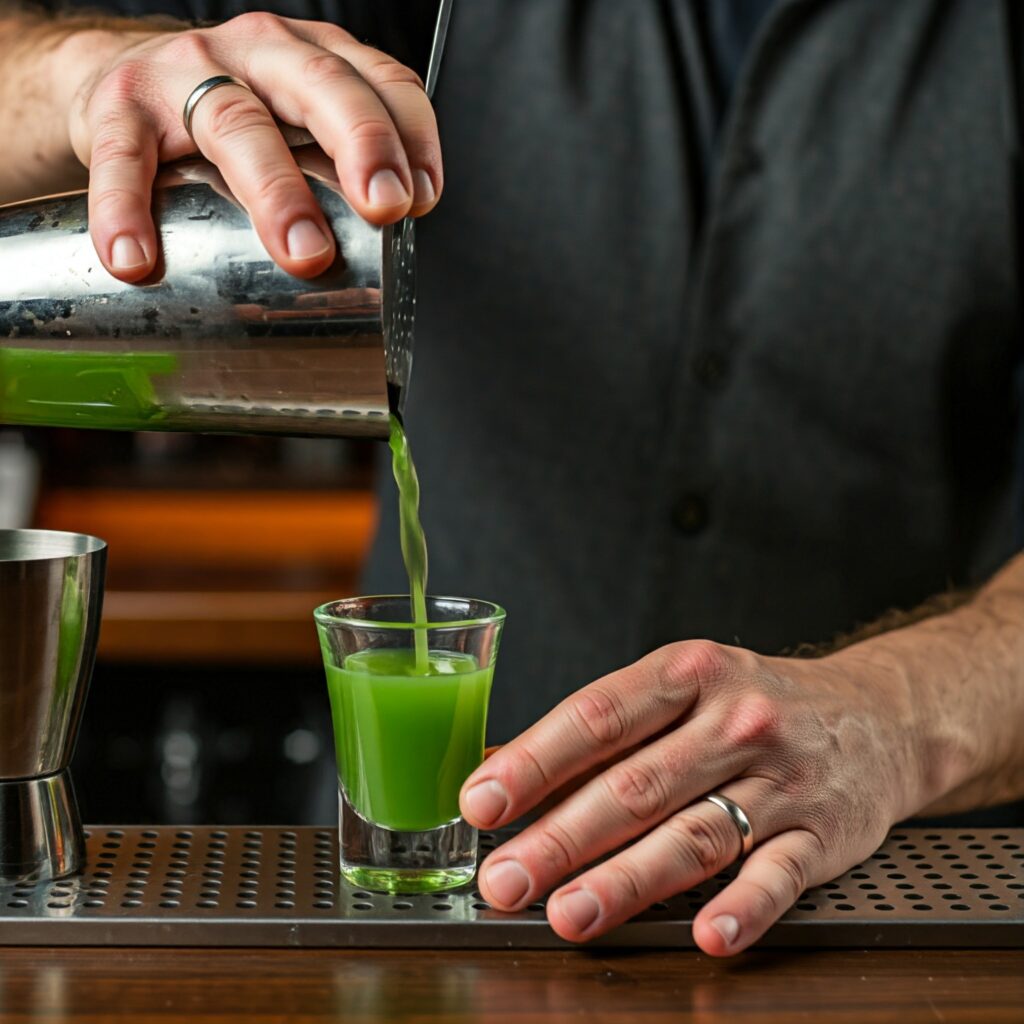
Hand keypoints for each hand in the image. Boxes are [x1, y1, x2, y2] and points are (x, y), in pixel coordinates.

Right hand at [66, 13, 440, 281]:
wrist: (118, 84)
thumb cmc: (229, 118)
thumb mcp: (295, 125)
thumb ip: (339, 170)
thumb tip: (392, 258)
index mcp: (313, 58)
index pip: (381, 80)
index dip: (411, 136)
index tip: (422, 199)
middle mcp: (257, 53)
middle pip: (319, 88)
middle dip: (360, 146)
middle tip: (383, 209)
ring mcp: (186, 73)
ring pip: (237, 125)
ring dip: (274, 192)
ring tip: (302, 253)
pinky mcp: (119, 106)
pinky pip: (125, 159)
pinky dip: (128, 210)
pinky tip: (138, 258)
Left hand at [460, 640, 925, 954]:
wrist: (878, 714)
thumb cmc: (754, 702)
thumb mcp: (683, 687)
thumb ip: (602, 732)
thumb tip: (502, 769)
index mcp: (688, 673)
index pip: (598, 715)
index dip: (536, 761)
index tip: (482, 800)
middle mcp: (734, 721)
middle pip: (636, 784)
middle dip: (561, 837)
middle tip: (505, 880)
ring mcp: (782, 778)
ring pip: (695, 835)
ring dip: (627, 880)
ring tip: (568, 914)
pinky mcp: (824, 833)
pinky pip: (780, 874)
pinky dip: (744, 907)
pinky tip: (706, 935)